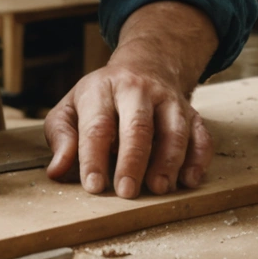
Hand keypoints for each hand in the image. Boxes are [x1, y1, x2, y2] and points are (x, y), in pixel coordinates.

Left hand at [45, 0, 217, 198]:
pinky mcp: (192, 113)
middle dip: (132, 161)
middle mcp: (138, 91)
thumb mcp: (72, 108)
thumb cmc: (102, 98)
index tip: (93, 185)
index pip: (97, 125)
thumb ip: (62, 138)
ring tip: (159, 188)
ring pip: (174, 130)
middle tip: (126, 192)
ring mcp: (169, 100)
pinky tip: (189, 180)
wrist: (146, 66)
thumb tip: (56, 170)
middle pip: (138, 126)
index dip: (94, 157)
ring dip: (168, 161)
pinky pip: (201, 135)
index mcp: (102, 89)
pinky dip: (198, 159)